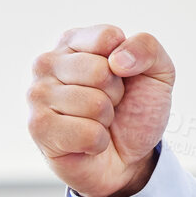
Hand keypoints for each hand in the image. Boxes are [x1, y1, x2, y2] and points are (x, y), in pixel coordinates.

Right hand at [28, 25, 175, 196]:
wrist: (127, 158)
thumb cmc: (134, 109)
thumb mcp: (157, 72)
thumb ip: (147, 48)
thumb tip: (118, 60)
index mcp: (74, 41)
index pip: (107, 38)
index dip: (127, 64)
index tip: (121, 77)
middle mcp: (48, 62)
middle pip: (100, 71)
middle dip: (116, 94)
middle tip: (109, 104)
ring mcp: (38, 94)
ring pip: (94, 103)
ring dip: (106, 119)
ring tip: (97, 122)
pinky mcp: (38, 127)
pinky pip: (87, 133)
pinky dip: (98, 142)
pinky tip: (87, 142)